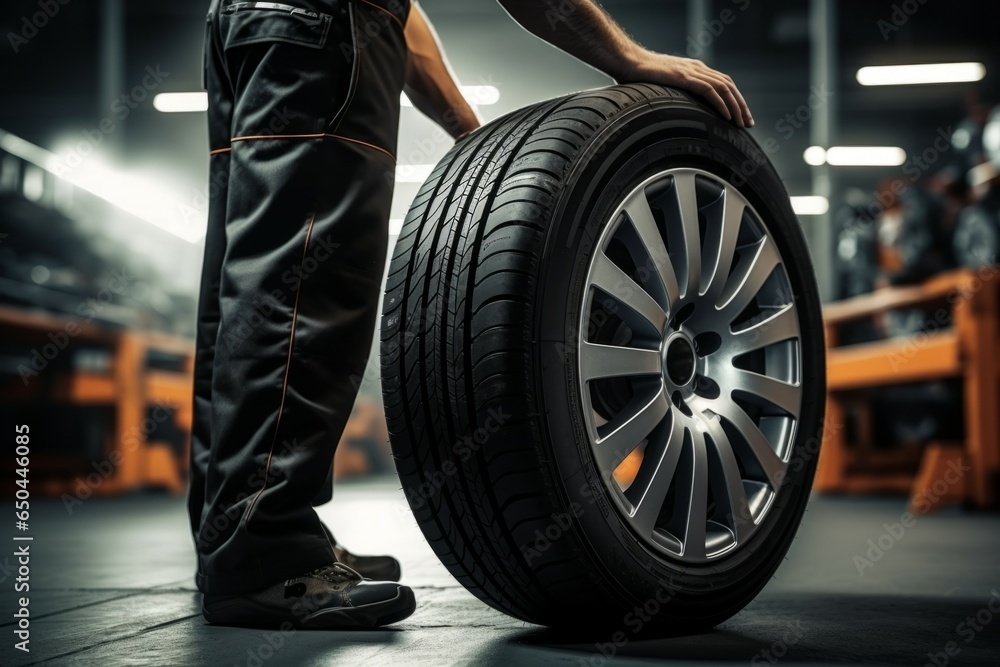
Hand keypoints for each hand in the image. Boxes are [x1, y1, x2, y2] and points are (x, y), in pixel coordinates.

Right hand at [617, 50, 753, 127]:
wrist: (626, 60)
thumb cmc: (637, 75)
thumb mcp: (661, 85)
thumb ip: (672, 94)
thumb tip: (675, 111)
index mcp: (693, 69)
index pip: (722, 84)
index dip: (734, 100)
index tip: (739, 117)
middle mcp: (696, 68)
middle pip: (728, 86)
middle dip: (741, 106)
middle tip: (747, 124)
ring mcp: (691, 71)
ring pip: (723, 88)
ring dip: (735, 107)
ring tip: (740, 123)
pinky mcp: (683, 77)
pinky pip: (709, 91)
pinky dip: (721, 104)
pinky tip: (726, 116)